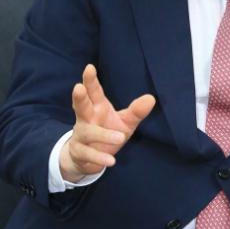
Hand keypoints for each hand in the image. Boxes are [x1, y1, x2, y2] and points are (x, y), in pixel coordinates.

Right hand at [59, 64, 154, 181]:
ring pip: (88, 132)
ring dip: (102, 134)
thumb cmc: (106, 133)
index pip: (94, 92)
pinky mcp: (79, 152)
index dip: (90, 80)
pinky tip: (111, 161)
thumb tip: (152, 98)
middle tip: (78, 87)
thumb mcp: (125, 122)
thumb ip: (136, 111)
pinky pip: (88, 154)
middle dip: (79, 97)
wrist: (87, 158)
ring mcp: (80, 135)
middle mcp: (86, 119)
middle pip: (81, 106)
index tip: (89, 67)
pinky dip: (99, 157)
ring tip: (119, 137)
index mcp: (97, 107)